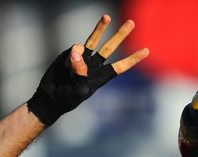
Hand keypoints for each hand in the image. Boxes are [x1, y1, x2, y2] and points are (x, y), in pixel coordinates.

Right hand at [27, 14, 149, 124]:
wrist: (50, 96)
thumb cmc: (67, 98)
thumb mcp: (78, 90)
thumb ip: (80, 73)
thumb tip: (79, 54)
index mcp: (102, 77)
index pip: (120, 66)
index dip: (133, 59)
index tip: (146, 50)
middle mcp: (95, 65)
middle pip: (111, 47)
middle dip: (121, 35)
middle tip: (131, 23)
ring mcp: (83, 57)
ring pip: (95, 40)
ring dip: (101, 28)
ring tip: (107, 17)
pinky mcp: (71, 53)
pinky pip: (75, 49)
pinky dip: (72, 55)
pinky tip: (66, 66)